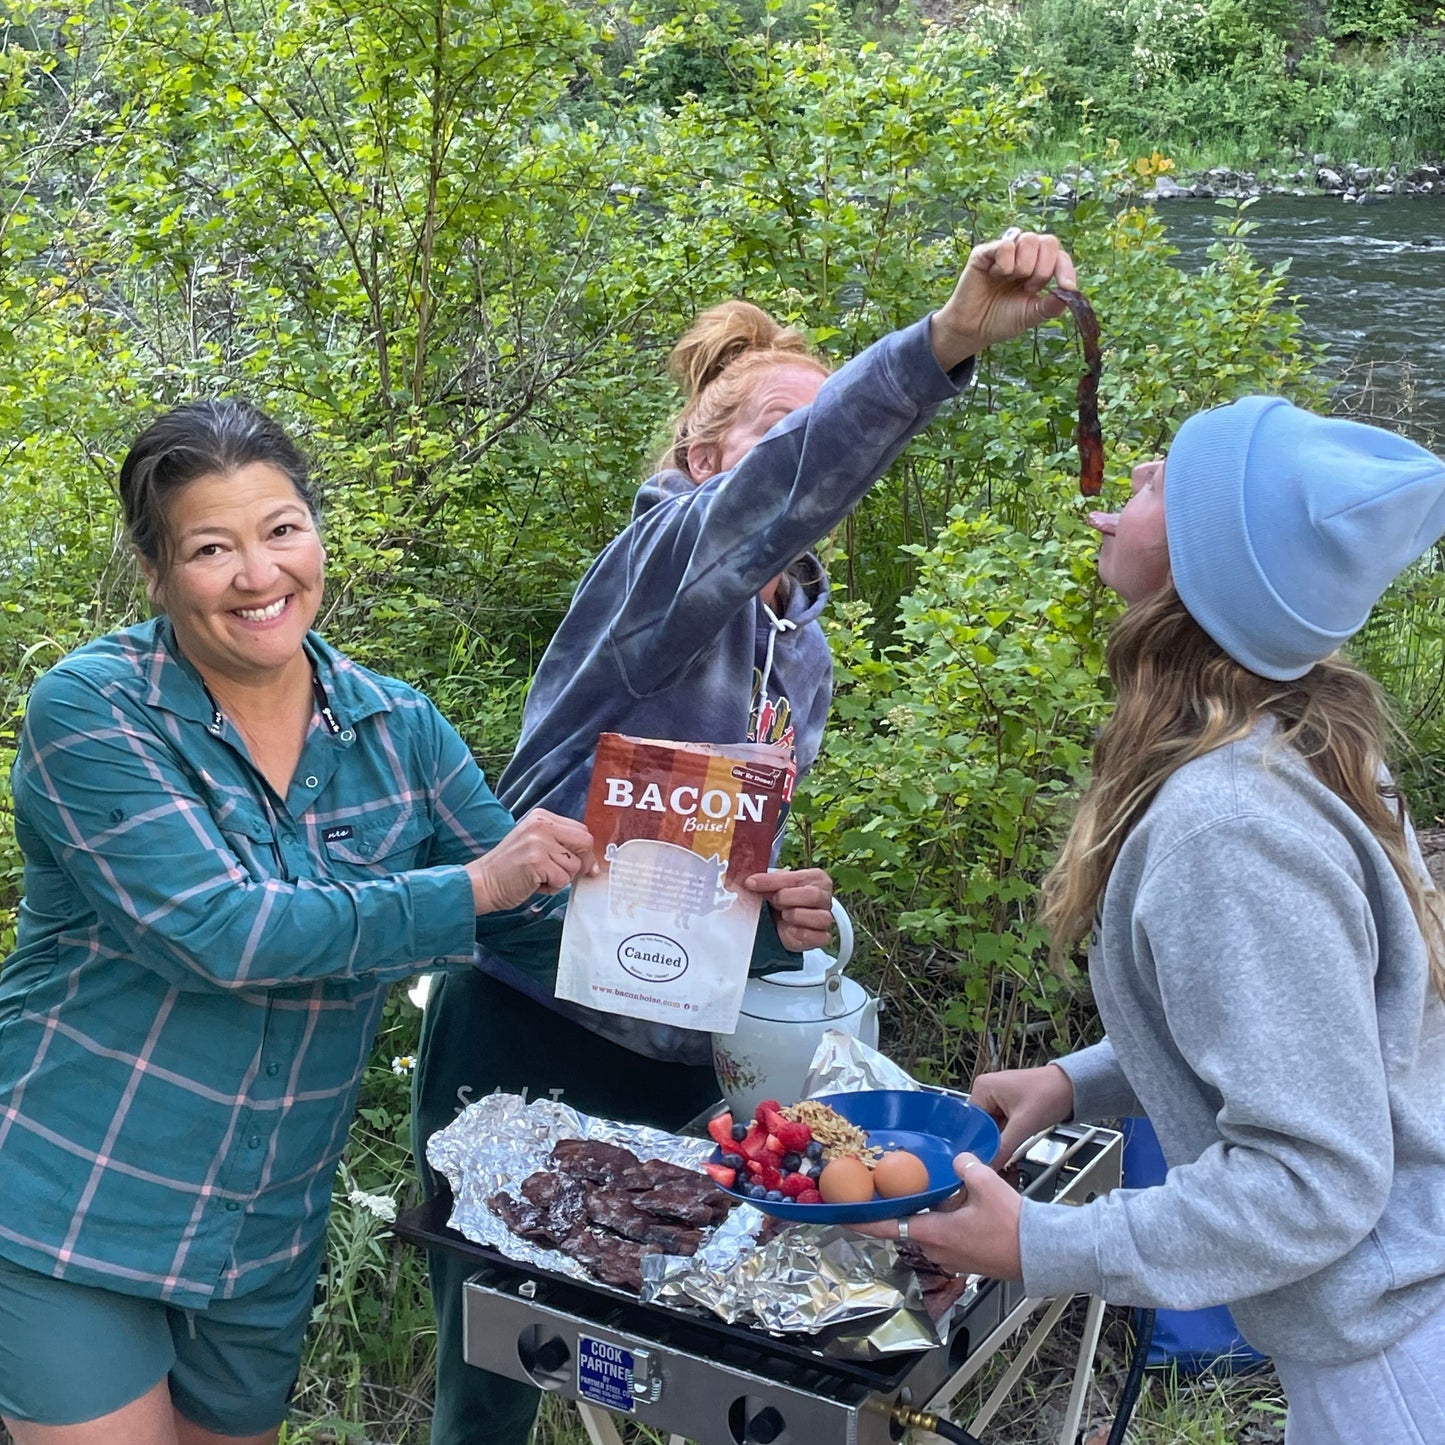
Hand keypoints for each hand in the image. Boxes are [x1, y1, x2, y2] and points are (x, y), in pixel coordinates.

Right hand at [465, 808, 596, 914]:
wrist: (483, 882)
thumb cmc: (511, 868)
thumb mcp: (535, 844)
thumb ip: (561, 845)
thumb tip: (593, 864)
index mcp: (542, 817)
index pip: (581, 830)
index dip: (585, 851)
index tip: (581, 865)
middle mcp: (542, 825)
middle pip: (585, 842)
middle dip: (581, 864)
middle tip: (563, 875)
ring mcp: (539, 842)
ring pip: (575, 865)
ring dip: (562, 879)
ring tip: (540, 877)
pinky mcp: (536, 861)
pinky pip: (562, 879)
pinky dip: (552, 888)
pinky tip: (534, 883)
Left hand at [743, 867, 833, 951]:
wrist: (783, 920)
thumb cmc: (783, 897)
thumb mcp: (775, 885)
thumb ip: (766, 881)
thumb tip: (751, 882)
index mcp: (816, 878)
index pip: (797, 878)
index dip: (772, 882)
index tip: (751, 883)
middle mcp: (825, 897)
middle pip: (813, 896)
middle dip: (787, 899)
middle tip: (774, 901)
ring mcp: (826, 918)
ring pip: (820, 917)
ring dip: (795, 916)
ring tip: (783, 915)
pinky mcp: (822, 937)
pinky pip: (819, 937)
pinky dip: (800, 933)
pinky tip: (789, 929)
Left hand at [853, 1153, 1022, 1278]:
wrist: (1042, 1253)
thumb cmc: (1014, 1226)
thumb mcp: (987, 1185)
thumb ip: (965, 1167)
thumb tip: (957, 1159)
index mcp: (935, 1234)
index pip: (887, 1228)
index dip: (861, 1222)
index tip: (842, 1216)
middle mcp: (938, 1250)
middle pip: (907, 1228)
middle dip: (899, 1211)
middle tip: (890, 1191)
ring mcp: (952, 1259)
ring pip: (928, 1233)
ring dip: (925, 1217)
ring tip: (932, 1194)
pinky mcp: (967, 1261)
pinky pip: (946, 1239)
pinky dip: (944, 1223)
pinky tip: (959, 1207)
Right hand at [931, 228, 1076, 370]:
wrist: (974, 329)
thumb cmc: (1001, 319)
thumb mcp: (1032, 314)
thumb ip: (1052, 305)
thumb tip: (1071, 293)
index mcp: (1039, 267)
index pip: (1060, 256)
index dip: (1065, 269)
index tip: (1066, 287)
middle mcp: (1024, 254)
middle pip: (1049, 242)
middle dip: (1043, 269)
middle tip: (1028, 288)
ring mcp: (1005, 251)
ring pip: (1029, 239)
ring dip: (1024, 266)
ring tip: (1010, 281)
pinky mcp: (985, 252)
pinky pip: (1006, 245)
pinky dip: (1005, 263)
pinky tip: (995, 275)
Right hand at [970, 1062, 1075, 1167]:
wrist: (1072, 1088)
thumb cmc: (1049, 1093)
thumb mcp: (1024, 1124)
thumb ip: (1003, 1146)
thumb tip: (988, 1166)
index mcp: (983, 1087)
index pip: (970, 1121)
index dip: (976, 1141)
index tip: (979, 1159)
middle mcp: (986, 1090)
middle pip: (979, 1125)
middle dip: (988, 1141)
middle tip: (993, 1160)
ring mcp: (997, 1098)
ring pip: (990, 1128)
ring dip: (998, 1140)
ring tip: (1004, 1151)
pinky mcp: (1007, 1106)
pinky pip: (1000, 1126)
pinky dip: (1006, 1136)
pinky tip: (1010, 1145)